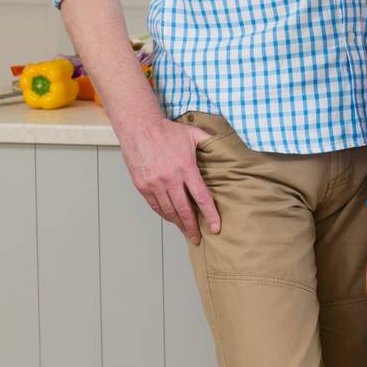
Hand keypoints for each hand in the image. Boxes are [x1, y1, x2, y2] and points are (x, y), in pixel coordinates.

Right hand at [119, 114, 218, 244]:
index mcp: (186, 168)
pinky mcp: (142, 185)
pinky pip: (154, 205)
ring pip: (168, 211)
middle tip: (198, 238)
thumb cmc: (167, 131)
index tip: (215, 227)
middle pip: (184, 210)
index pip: (202, 197)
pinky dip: (164, 214)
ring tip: (186, 231)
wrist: (140, 128)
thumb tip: (226, 146)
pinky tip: (170, 218)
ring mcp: (154, 184)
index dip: (210, 214)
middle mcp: (170, 179)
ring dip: (178, 223)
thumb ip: (210, 142)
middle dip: (192, 227)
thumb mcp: (194, 134)